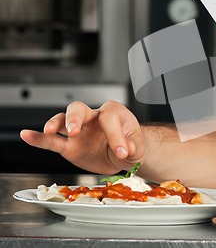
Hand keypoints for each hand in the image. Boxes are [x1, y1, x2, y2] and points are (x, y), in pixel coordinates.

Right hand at [20, 101, 146, 174]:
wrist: (126, 155)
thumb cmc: (132, 144)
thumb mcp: (139, 146)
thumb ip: (134, 146)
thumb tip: (127, 148)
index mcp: (113, 112)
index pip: (109, 118)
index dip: (115, 135)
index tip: (122, 152)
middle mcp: (93, 117)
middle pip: (79, 109)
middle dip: (75, 118)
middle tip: (75, 131)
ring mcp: (79, 131)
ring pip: (63, 120)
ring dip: (55, 124)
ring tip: (49, 130)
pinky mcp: (70, 146)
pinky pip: (52, 141)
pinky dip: (39, 138)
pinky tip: (27, 135)